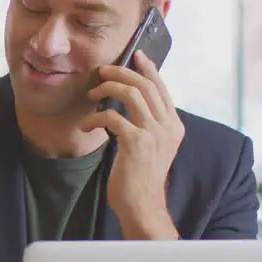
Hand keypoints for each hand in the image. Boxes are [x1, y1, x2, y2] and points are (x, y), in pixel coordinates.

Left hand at [81, 51, 183, 239]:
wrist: (142, 205)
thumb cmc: (141, 177)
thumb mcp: (152, 147)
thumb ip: (148, 125)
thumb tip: (130, 101)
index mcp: (174, 126)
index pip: (162, 89)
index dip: (148, 69)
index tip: (136, 55)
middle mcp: (168, 127)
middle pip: (146, 85)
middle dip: (121, 73)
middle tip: (102, 71)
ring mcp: (153, 134)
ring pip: (131, 94)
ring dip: (107, 89)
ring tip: (91, 95)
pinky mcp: (135, 143)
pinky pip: (112, 117)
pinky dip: (95, 117)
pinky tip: (87, 125)